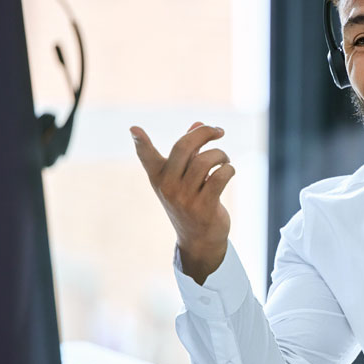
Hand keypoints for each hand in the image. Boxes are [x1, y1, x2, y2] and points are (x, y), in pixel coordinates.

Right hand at [130, 122, 234, 283]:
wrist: (199, 239)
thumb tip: (199, 123)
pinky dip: (229, 169)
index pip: (147, 157)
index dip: (141, 143)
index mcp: (159, 176)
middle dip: (204, 132)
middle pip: (184, 146)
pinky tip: (229, 171)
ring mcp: (185, 197)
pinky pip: (220, 177)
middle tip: (218, 130)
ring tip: (225, 159)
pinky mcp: (204, 206)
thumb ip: (190, 151)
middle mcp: (168, 186)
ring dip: (221, 154)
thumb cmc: (192, 201)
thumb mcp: (184, 178)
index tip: (134, 129)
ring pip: (206, 160)